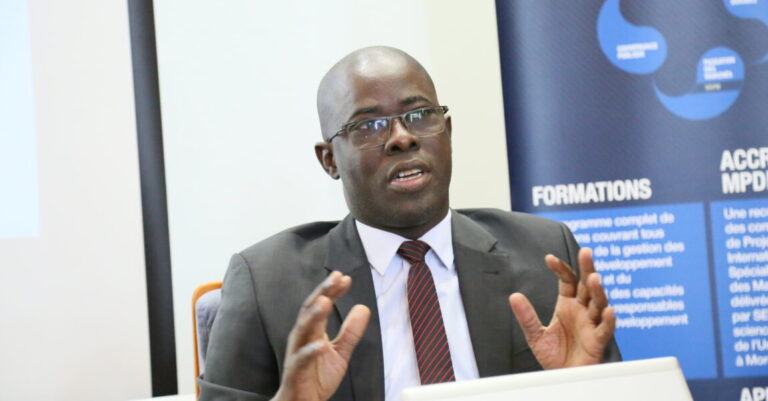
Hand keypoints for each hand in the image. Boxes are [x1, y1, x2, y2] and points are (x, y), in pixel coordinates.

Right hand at [273, 271, 370, 400]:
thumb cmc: (317, 375)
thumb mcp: (341, 352)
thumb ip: (351, 331)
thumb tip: (363, 307)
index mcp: (312, 330)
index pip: (321, 304)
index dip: (332, 290)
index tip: (344, 277)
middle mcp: (302, 337)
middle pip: (310, 310)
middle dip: (322, 292)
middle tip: (334, 278)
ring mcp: (297, 353)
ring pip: (302, 330)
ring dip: (313, 315)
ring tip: (324, 301)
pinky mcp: (296, 371)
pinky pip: (302, 359)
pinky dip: (310, 351)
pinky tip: (320, 344)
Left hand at [508, 248, 614, 368]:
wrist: (563, 377)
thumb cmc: (554, 356)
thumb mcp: (535, 335)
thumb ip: (527, 316)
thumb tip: (514, 296)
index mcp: (567, 305)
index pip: (567, 280)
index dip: (560, 268)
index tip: (549, 259)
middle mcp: (581, 310)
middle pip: (586, 285)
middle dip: (587, 269)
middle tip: (586, 252)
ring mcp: (591, 324)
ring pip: (598, 303)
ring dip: (598, 291)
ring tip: (594, 278)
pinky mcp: (597, 341)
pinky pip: (605, 329)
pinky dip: (609, 320)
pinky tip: (609, 311)